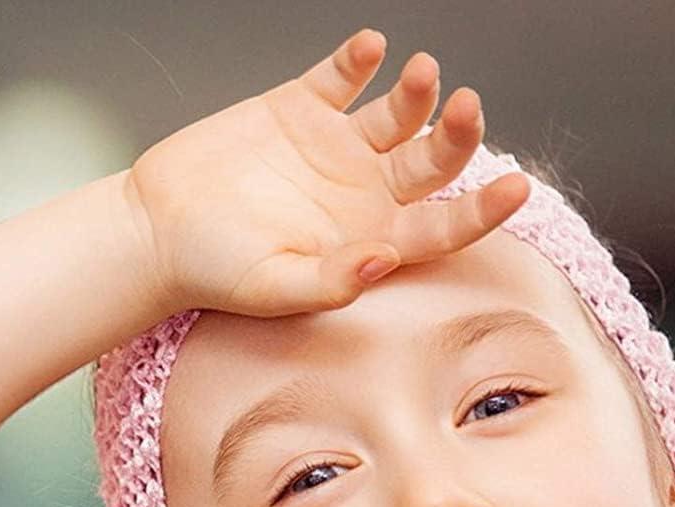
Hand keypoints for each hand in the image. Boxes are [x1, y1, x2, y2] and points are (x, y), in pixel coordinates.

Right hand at [122, 27, 529, 319]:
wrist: (157, 229)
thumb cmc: (214, 273)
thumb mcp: (273, 288)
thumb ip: (331, 280)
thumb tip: (384, 258)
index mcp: (371, 241)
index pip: (443, 227)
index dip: (483, 210)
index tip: (517, 187)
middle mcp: (365, 194)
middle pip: (434, 162)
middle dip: (458, 134)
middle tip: (467, 106)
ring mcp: (336, 147)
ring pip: (399, 112)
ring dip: (417, 91)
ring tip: (421, 72)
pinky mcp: (301, 107)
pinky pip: (342, 75)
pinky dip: (359, 58)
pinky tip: (370, 49)